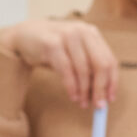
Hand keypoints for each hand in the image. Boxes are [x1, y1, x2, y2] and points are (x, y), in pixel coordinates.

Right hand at [0, 20, 118, 107]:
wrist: (24, 36)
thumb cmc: (52, 48)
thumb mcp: (74, 52)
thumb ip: (89, 67)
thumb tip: (102, 94)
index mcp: (91, 33)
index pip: (110, 60)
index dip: (112, 82)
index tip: (110, 99)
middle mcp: (82, 31)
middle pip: (101, 64)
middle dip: (100, 88)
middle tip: (98, 105)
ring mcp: (67, 36)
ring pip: (83, 69)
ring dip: (84, 91)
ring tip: (82, 103)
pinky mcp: (52, 44)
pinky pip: (66, 70)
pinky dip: (71, 86)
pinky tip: (72, 95)